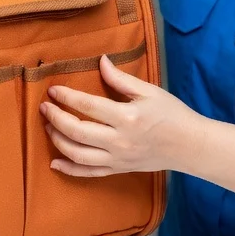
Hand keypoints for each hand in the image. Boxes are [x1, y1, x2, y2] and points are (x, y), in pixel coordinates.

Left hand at [40, 54, 205, 177]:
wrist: (190, 146)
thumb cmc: (172, 114)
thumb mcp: (150, 91)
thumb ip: (122, 79)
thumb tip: (101, 62)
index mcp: (127, 118)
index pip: (88, 106)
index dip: (67, 97)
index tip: (52, 90)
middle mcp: (119, 141)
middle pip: (77, 131)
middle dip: (55, 118)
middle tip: (44, 107)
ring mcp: (117, 159)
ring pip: (78, 154)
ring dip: (58, 140)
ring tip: (47, 127)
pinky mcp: (118, 170)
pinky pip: (89, 174)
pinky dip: (69, 170)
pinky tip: (54, 163)